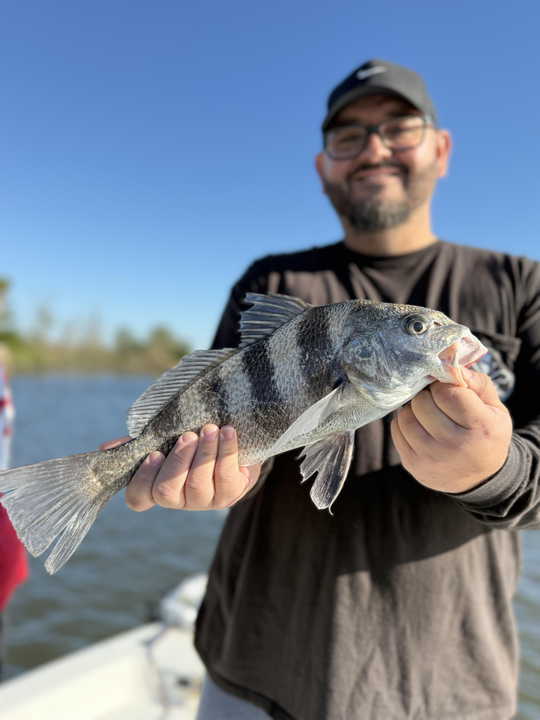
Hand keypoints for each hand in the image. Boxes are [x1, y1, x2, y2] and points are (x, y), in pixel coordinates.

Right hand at [99, 425, 260, 510]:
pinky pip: (226, 476)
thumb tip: (106, 447)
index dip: (142, 480)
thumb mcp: (166, 439)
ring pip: (198, 483)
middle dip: (178, 460)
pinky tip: (228, 433)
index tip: (153, 454)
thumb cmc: (193, 442)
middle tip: (187, 435)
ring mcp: (205, 501)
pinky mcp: (231, 495)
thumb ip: (141, 442)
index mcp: (157, 487)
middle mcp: (179, 500)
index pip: (138, 499)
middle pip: (167, 490)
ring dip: (204, 453)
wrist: (233, 442)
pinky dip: (226, 452)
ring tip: (210, 429)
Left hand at [390, 369, 512, 493]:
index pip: (447, 393)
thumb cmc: (486, 435)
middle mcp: (455, 446)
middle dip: (427, 395)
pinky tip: (419, 425)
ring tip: (426, 411)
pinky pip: (396, 430)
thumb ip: (478, 384)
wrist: (479, 478)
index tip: (446, 388)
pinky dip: (404, 422)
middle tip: (435, 400)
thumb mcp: (495, 409)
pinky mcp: (413, 464)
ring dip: (413, 408)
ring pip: (405, 416)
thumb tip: (453, 366)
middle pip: (423, 403)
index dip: (443, 385)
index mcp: (480, 427)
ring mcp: (431, 457)